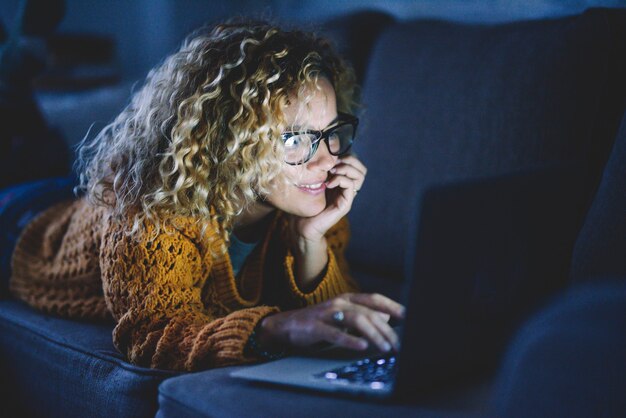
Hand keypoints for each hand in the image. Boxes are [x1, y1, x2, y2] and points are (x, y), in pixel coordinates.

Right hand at [258, 293, 404, 352]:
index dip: (392, 305)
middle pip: (368, 313)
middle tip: (398, 344)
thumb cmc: (317, 322)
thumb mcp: (342, 316)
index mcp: (347, 299)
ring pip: (356, 320)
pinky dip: (350, 339)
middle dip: (386, 329)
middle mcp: (339, 303)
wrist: (285, 325)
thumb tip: (388, 317)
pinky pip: (335, 333)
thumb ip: (364, 315)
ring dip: (373, 334)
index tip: (408, 316)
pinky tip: (361, 346)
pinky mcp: (315, 327)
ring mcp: (327, 313)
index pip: (374, 299)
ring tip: (385, 347)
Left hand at [294, 154, 366, 241]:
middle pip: (361, 168)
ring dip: (346, 169)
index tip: (331, 155)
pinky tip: (329, 183)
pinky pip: (351, 186)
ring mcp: (347, 197)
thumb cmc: (303, 204)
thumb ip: (317, 170)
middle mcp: (346, 188)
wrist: (301, 225)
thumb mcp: (310, 182)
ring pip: (360, 176)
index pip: (355, 163)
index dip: (346, 155)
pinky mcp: (345, 205)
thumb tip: (317, 153)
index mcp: (340, 182)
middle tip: (333, 163)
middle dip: (349, 160)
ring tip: (332, 171)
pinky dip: (341, 180)